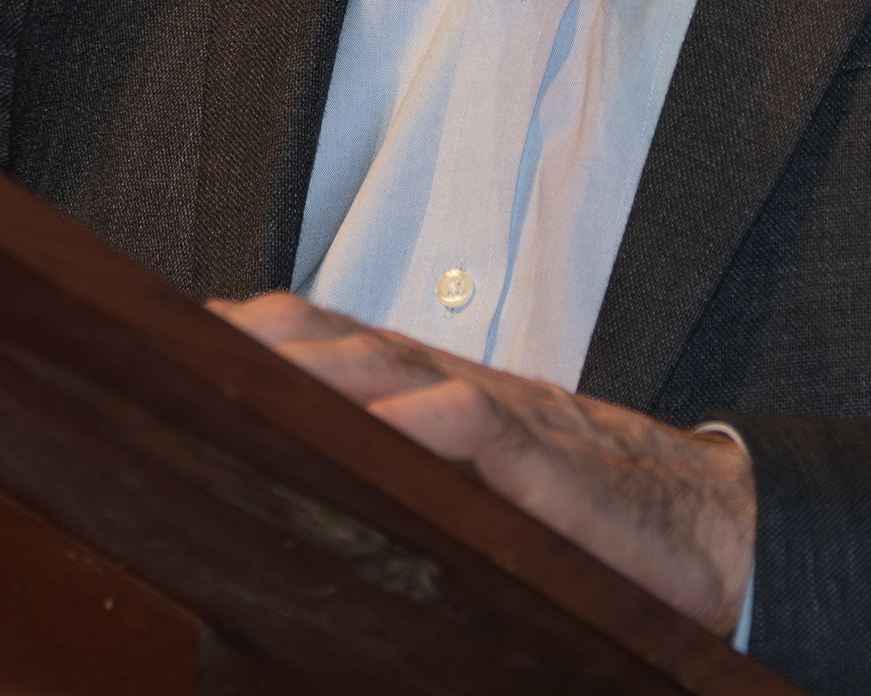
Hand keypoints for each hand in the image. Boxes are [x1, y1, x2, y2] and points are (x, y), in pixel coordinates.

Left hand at [209, 293, 751, 637]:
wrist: (708, 532)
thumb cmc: (582, 525)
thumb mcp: (471, 502)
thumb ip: (396, 489)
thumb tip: (297, 516)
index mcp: (428, 399)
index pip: (319, 345)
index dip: (245, 339)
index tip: (162, 342)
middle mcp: (452, 390)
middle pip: (332, 341)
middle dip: (250, 341)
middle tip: (166, 347)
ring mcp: (499, 416)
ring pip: (389, 367)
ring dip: (307, 367)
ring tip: (234, 373)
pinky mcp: (545, 461)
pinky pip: (471, 424)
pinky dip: (416, 420)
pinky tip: (365, 429)